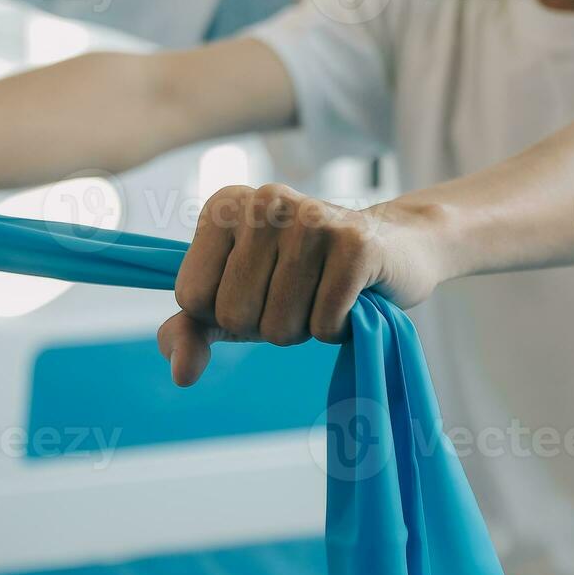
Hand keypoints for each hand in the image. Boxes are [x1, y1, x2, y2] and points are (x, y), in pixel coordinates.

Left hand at [158, 184, 450, 385]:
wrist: (395, 249)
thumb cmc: (302, 278)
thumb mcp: (237, 301)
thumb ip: (193, 331)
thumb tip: (179, 372)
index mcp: (224, 206)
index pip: (191, 298)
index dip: (224, 315)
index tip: (257, 290)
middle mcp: (263, 201)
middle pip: (233, 315)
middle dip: (265, 325)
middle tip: (296, 296)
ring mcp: (311, 219)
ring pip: (278, 325)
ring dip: (303, 328)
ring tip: (322, 293)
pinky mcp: (355, 245)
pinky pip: (323, 325)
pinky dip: (336, 330)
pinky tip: (350, 298)